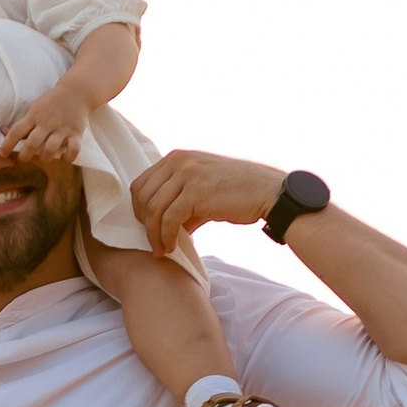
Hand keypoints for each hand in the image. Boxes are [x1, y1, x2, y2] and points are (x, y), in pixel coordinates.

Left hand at [6, 84, 87, 163]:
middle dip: (25, 155)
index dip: (7, 144)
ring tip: (44, 158)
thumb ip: (23, 123)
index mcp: (34, 116)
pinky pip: (73, 149)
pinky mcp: (76, 133)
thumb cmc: (51, 103)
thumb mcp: (34, 109)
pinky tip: (64, 157)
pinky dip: (68, 157)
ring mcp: (62, 128)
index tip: (2, 153)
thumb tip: (3, 131)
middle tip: (24, 158)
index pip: (16, 131)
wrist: (76, 91)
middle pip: (32, 143)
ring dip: (45, 158)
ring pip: (50, 149)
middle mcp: (47, 123)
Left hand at [129, 149, 285, 254]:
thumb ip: (179, 202)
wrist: (267, 192)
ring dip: (154, 235)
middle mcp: (179, 161)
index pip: (142, 183)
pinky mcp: (196, 192)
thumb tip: (160, 228)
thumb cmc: (237, 193)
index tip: (147, 227)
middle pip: (142, 196)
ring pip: (153, 209)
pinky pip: (169, 218)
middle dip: (144, 224)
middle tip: (153, 242)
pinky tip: (171, 247)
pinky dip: (166, 237)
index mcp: (177, 157)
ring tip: (162, 249)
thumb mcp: (202, 189)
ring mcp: (187, 174)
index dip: (139, 209)